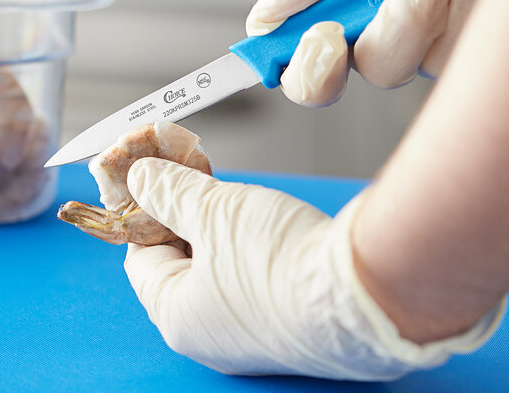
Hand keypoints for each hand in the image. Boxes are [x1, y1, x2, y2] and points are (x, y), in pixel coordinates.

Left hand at [123, 158, 498, 379]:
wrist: (369, 294)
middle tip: (194, 175)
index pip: (140, 256)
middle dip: (184, 213)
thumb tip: (140, 178)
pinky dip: (248, 243)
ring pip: (219, 265)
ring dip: (219, 225)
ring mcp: (252, 328)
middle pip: (181, 260)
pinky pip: (251, 275)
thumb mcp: (213, 211)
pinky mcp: (287, 317)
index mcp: (179, 316)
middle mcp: (212, 332)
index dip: (143, 210)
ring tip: (230, 192)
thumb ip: (170, 192)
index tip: (154, 177)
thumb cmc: (282, 263)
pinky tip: (261, 219)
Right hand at [246, 0, 508, 104]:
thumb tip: (264, 15)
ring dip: (411, 9)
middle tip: (340, 24)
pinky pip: (441, 55)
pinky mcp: (451, 50)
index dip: (280, 63)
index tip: (278, 55)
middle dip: (329, 53)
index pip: (292, 51)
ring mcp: (409, 45)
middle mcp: (365, 29)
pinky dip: (458, 3)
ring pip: (385, 68)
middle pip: (325, 83)